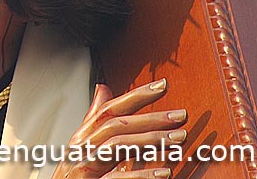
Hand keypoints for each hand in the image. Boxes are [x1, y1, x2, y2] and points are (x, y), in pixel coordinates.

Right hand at [51, 79, 187, 178]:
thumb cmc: (75, 176)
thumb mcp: (85, 145)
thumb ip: (96, 119)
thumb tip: (103, 88)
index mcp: (84, 136)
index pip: (110, 108)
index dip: (136, 95)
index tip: (163, 86)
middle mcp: (81, 146)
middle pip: (115, 124)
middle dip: (151, 118)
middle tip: (180, 116)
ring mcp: (82, 164)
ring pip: (116, 145)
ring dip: (150, 141)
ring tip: (178, 140)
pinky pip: (115, 177)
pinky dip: (141, 174)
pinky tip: (164, 172)